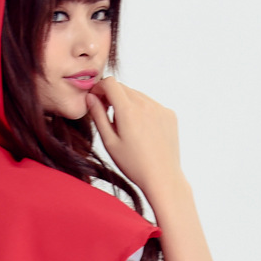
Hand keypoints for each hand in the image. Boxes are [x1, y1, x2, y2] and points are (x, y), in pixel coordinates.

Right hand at [86, 76, 181, 200]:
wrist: (163, 178)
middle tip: (108, 115)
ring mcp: (160, 108)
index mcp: (128, 111)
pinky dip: (143, 111)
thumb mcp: (110, 142)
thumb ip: (98, 116)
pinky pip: (151, 104)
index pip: (110, 83)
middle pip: (124, 88)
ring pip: (138, 96)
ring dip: (128, 104)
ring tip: (127, 128)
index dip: (99, 88)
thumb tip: (90, 98)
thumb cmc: (134, 165)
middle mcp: (146, 104)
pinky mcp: (169, 114)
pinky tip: (142, 131)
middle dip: (112, 96)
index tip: (96, 98)